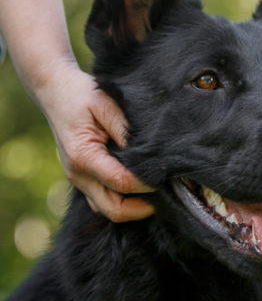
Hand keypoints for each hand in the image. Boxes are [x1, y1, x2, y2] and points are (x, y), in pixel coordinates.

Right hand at [37, 62, 154, 221]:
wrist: (54, 90)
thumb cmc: (81, 94)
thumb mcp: (106, 104)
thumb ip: (126, 131)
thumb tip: (150, 154)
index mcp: (84, 156)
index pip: (122, 183)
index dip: (148, 184)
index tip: (168, 176)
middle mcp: (78, 175)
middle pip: (114, 210)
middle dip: (143, 208)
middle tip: (167, 193)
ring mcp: (79, 180)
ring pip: (108, 210)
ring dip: (133, 208)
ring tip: (156, 191)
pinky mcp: (83, 180)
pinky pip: (104, 202)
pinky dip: (123, 202)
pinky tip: (140, 188)